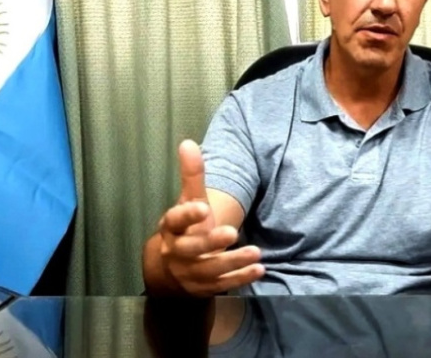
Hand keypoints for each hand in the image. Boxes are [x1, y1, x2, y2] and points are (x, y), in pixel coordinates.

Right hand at [158, 140, 263, 295]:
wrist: (171, 267)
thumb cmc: (186, 227)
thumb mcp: (189, 200)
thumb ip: (192, 175)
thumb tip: (188, 143)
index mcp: (172, 228)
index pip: (175, 221)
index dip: (187, 215)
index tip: (203, 207)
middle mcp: (178, 251)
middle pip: (191, 249)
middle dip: (210, 242)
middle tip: (231, 232)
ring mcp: (190, 272)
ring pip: (209, 270)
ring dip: (232, 261)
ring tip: (256, 253)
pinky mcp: (204, 287)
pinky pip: (222, 284)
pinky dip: (240, 278)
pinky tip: (259, 270)